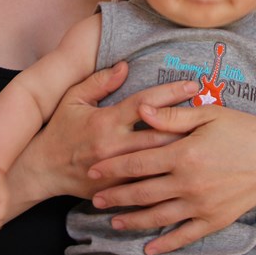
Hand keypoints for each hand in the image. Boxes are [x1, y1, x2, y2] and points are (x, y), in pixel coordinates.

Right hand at [23, 62, 196, 200]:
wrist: (43, 170)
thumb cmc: (59, 130)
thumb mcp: (73, 99)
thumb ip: (99, 82)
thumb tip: (125, 66)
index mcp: (106, 121)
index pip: (145, 103)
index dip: (170, 93)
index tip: (193, 85)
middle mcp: (115, 145)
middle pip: (160, 133)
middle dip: (187, 122)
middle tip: (212, 113)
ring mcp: (119, 170)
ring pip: (159, 160)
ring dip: (182, 149)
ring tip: (206, 140)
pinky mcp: (120, 188)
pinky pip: (149, 182)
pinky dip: (168, 174)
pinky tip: (187, 167)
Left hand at [87, 103, 255, 254]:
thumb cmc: (243, 129)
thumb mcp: (208, 115)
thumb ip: (172, 115)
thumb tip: (140, 109)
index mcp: (184, 154)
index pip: (138, 162)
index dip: (113, 167)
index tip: (93, 170)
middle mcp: (190, 183)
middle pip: (142, 192)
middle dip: (115, 196)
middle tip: (93, 199)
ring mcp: (203, 204)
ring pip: (159, 216)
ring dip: (133, 220)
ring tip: (113, 221)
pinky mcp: (216, 219)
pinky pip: (185, 236)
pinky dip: (166, 244)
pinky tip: (150, 249)